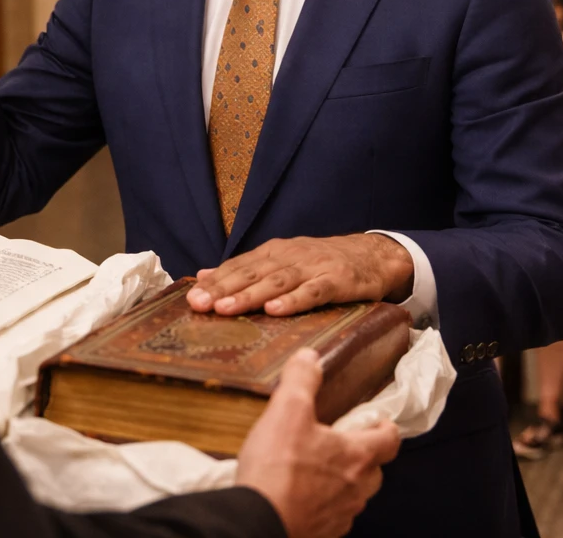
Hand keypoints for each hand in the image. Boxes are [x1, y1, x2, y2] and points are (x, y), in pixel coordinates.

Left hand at [186, 235, 413, 315]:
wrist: (371, 255)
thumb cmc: (320, 263)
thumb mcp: (281, 261)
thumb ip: (244, 269)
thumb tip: (204, 275)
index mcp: (272, 253)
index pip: (238, 266)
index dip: (215, 282)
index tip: (191, 298)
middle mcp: (288, 256)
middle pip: (252, 273)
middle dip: (224, 289)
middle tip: (199, 304)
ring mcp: (312, 267)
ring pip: (276, 282)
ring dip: (250, 295)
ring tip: (226, 308)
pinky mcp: (336, 281)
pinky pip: (313, 292)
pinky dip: (293, 300)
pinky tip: (275, 310)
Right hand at [236, 348, 399, 537]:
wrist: (260, 521)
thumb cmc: (278, 468)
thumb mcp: (287, 409)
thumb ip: (302, 379)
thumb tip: (311, 357)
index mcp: (357, 455)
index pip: (390, 439)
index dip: (386, 426)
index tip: (376, 418)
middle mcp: (357, 488)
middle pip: (374, 468)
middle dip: (362, 453)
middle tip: (339, 438)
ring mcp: (341, 514)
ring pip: (355, 493)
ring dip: (342, 478)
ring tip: (315, 464)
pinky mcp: (323, 532)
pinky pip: (333, 513)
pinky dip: (324, 501)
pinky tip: (301, 491)